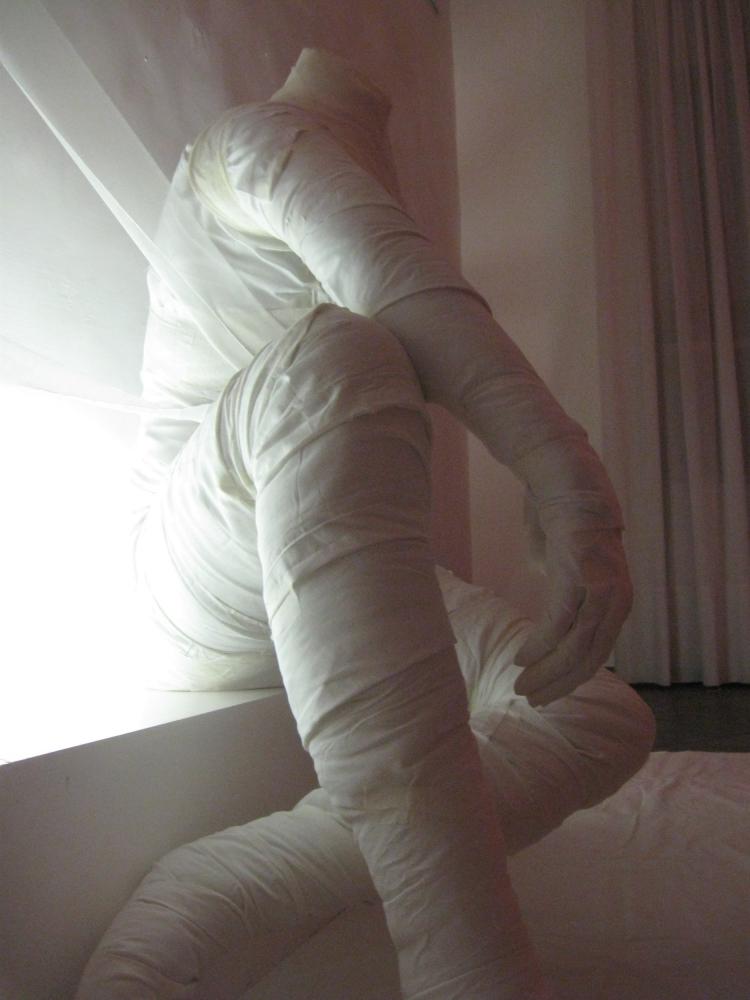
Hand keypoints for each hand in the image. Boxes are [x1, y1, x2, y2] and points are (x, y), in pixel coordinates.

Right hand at [513, 527, 632, 706]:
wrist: (565, 478)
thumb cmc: (561, 518)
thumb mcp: (563, 567)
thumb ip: (561, 594)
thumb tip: (550, 619)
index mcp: (617, 601)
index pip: (597, 653)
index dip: (570, 678)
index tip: (545, 694)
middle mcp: (617, 599)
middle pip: (589, 657)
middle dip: (558, 683)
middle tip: (530, 699)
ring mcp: (602, 588)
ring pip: (576, 647)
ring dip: (547, 671)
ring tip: (521, 686)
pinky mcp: (582, 576)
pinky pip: (559, 622)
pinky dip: (540, 645)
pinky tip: (522, 659)